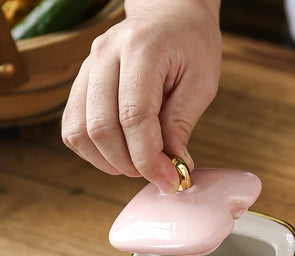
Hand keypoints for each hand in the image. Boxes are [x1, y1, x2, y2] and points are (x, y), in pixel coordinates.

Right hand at [61, 0, 221, 192]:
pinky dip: (93, 152)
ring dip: (108, 162)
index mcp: (140, 49)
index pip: (134, 117)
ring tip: (138, 165)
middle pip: (101, 128)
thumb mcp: (201, 82)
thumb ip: (181, 123)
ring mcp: (86, 69)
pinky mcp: (80, 85)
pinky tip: (120, 155)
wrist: (168, 16)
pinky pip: (72, 129)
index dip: (150, 158)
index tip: (170, 179)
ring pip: (79, 133)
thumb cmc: (190, 46)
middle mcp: (104, 55)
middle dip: (130, 164)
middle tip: (158, 174)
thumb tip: (172, 166)